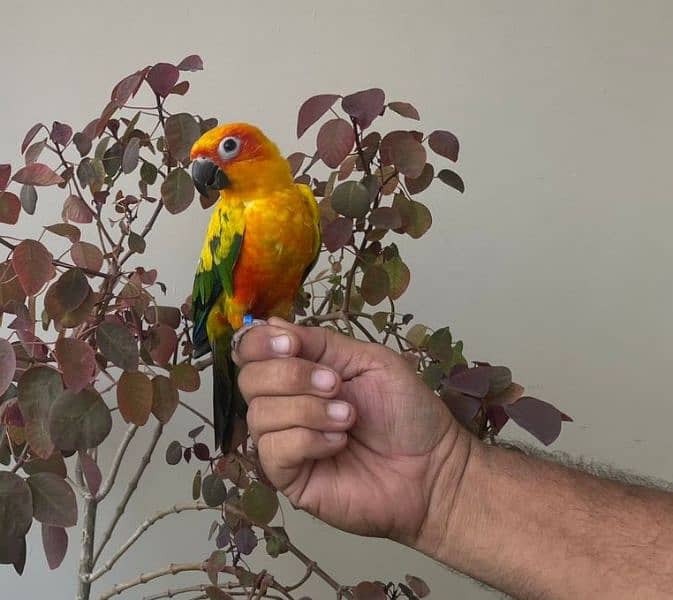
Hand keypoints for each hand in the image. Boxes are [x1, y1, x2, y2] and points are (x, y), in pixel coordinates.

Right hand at [234, 317, 471, 545]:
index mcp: (300, 371)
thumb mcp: (369, 360)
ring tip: (349, 418)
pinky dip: (308, 440)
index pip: (252, 351)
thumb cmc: (406, 411)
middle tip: (336, 386)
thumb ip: (321, 342)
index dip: (261, 343)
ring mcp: (284, 442)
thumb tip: (270, 324)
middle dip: (292, 376)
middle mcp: (284, 404)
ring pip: (260, 414)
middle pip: (249, 380)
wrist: (432, 465)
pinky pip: (274, 450)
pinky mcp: (289, 477)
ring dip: (308, 410)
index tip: (291, 345)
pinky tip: (339, 443)